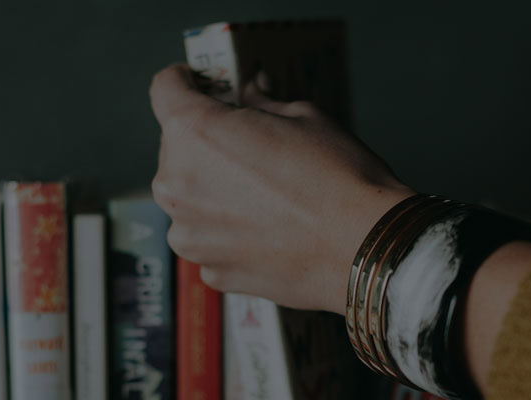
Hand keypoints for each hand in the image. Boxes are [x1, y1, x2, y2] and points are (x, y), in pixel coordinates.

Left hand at [149, 64, 414, 313]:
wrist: (364, 250)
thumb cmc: (338, 179)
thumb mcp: (304, 117)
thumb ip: (263, 104)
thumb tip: (252, 95)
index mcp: (195, 133)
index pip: (165, 89)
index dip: (184, 81)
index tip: (199, 85)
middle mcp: (177, 184)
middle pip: (178, 148)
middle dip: (208, 144)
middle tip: (253, 148)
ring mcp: (190, 234)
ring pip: (191, 199)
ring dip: (216, 192)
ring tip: (267, 198)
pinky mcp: (210, 270)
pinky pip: (210, 239)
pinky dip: (231, 232)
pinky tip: (271, 231)